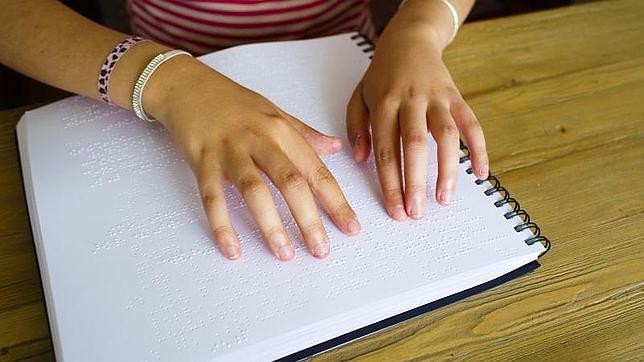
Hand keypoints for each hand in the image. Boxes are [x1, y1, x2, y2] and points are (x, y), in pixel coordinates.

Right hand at [145, 57, 360, 260]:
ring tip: (284, 254)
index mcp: (282, 131)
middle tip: (321, 250)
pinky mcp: (202, 160)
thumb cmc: (234, 103)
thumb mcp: (275, 113)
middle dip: (309, 219)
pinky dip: (222, 224)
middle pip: (290, 182)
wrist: (188, 85)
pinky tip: (232, 249)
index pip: (316, 171)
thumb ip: (305, 134)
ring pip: (254, 190)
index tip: (350, 227)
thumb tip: (335, 148)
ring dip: (271, 225)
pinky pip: (212, 197)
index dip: (336, 201)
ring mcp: (230, 150)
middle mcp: (260, 140)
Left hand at [347, 23, 488, 220]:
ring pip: (446, 135)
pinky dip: (479, 148)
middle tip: (416, 213)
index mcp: (383, 104)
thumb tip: (362, 161)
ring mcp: (437, 97)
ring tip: (444, 199)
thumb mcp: (359, 97)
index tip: (394, 210)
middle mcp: (410, 100)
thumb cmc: (381, 76)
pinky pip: (471, 123)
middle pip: (414, 145)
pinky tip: (481, 173)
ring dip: (448, 170)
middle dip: (415, 182)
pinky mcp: (456, 96)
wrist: (410, 39)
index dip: (390, 183)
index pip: (385, 149)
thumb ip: (356, 128)